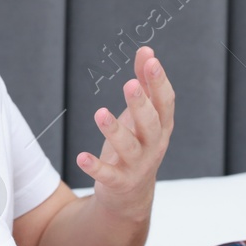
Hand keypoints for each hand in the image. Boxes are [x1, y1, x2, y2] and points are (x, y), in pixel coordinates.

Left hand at [77, 45, 174, 218]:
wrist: (131, 195)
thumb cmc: (138, 145)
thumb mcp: (142, 115)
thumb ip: (145, 83)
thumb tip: (147, 50)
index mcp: (161, 126)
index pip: (165, 102)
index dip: (159, 82)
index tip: (150, 60)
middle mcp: (154, 146)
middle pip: (151, 124)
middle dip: (141, 104)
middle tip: (130, 84)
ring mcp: (138, 166)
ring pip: (129, 147)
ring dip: (114, 131)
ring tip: (99, 112)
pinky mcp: (119, 182)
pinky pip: (108, 175)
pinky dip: (95, 167)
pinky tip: (80, 157)